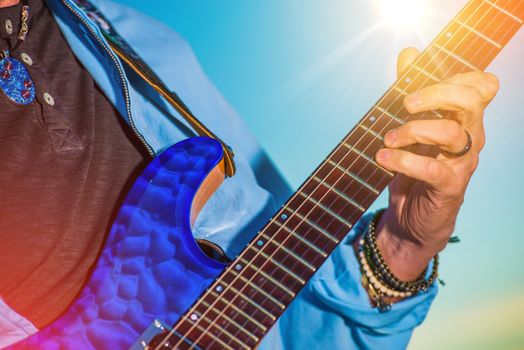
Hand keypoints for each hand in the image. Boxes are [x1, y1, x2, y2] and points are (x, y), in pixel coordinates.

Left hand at [373, 48, 499, 280]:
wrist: (410, 219)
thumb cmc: (412, 169)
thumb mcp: (410, 127)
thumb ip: (411, 92)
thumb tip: (409, 53)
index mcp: (463, 119)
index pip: (481, 86)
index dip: (456, 75)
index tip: (420, 82)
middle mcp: (469, 137)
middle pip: (471, 99)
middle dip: (435, 93)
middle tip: (405, 102)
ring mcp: (462, 163)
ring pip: (451, 132)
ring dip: (412, 129)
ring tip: (388, 138)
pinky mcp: (450, 187)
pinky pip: (433, 169)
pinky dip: (404, 161)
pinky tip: (383, 157)